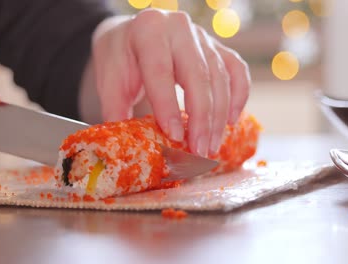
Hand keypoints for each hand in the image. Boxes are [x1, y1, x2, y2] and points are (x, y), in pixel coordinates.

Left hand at [90, 9, 249, 156]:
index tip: (175, 137)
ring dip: (218, 116)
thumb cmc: (121, 59)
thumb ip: (115, 110)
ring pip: (220, 77)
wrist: (132, 36)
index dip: (168, 106)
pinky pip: (236, 71)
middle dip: (201, 119)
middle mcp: (179, 28)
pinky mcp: (217, 47)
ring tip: (210, 146)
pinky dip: (238, 96)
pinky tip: (230, 121)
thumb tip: (127, 148)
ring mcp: (202, 36)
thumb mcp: (109, 80)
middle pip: (198, 75)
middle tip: (199, 150)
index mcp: (148, 29)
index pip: (161, 71)